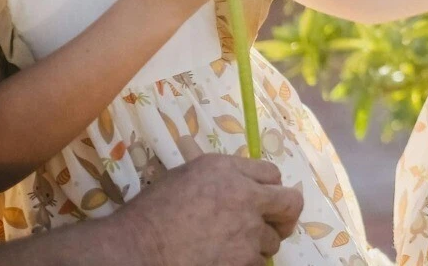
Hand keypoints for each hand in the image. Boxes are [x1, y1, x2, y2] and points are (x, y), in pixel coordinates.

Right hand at [111, 154, 302, 265]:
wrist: (137, 248)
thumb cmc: (152, 212)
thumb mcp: (187, 175)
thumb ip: (222, 175)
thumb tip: (242, 182)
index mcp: (229, 170)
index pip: (272, 174)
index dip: (268, 187)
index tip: (261, 198)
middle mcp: (247, 197)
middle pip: (291, 204)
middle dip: (284, 215)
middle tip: (275, 224)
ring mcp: (248, 231)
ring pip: (272, 240)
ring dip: (257, 244)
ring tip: (231, 247)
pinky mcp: (244, 260)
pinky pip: (258, 263)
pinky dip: (245, 263)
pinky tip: (224, 260)